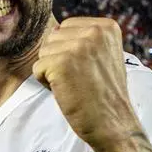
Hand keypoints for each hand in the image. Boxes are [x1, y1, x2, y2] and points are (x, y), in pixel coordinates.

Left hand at [32, 18, 138, 151]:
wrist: (113, 124)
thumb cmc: (104, 94)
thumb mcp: (104, 55)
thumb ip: (85, 39)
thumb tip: (54, 29)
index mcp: (106, 27)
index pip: (67, 27)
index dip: (69, 50)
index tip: (89, 69)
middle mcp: (95, 32)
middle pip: (53, 37)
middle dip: (59, 59)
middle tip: (80, 79)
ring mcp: (78, 46)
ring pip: (44, 52)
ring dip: (52, 71)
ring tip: (74, 85)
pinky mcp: (62, 63)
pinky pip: (37, 68)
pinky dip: (46, 83)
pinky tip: (67, 92)